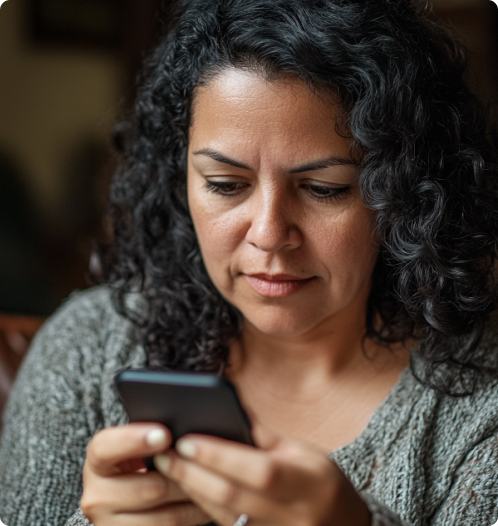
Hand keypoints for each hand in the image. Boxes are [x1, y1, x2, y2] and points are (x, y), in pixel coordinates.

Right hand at [81, 423, 209, 524]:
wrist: (128, 496)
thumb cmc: (142, 459)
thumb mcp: (139, 443)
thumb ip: (154, 435)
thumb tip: (185, 427)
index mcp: (98, 460)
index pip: (106, 447)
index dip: (135, 440)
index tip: (165, 434)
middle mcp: (96, 495)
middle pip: (149, 487)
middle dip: (183, 475)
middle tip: (206, 461)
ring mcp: (110, 523)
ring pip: (165, 516)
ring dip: (195, 499)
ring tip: (216, 483)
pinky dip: (192, 516)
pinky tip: (207, 504)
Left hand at [154, 424, 370, 525]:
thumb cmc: (322, 482)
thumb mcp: (303, 451)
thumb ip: (264, 436)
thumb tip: (229, 411)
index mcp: (307, 484)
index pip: (257, 470)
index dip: (219, 456)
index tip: (187, 439)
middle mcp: (291, 516)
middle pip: (231, 497)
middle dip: (191, 474)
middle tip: (163, 454)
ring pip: (222, 515)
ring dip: (190, 490)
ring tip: (167, 467)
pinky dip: (203, 505)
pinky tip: (187, 487)